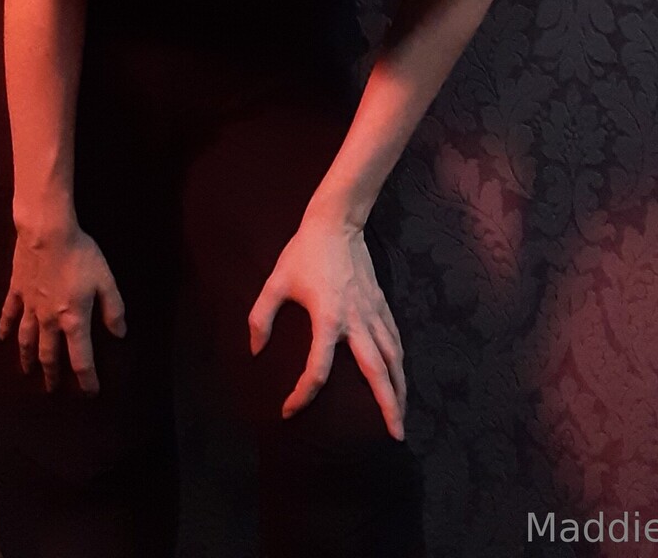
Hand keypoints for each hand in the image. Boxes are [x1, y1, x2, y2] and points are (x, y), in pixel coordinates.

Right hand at [0, 224, 126, 395]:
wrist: (47, 233)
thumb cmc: (81, 255)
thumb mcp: (106, 280)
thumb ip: (113, 309)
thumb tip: (120, 334)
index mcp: (73, 320)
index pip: (80, 359)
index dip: (86, 379)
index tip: (90, 393)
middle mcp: (49, 320)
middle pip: (49, 354)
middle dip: (52, 375)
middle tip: (51, 391)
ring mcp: (29, 306)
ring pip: (27, 340)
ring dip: (27, 358)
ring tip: (26, 372)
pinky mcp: (16, 291)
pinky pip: (9, 314)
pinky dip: (5, 327)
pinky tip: (2, 338)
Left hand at [248, 218, 406, 440]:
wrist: (336, 223)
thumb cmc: (304, 252)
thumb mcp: (276, 282)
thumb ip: (261, 317)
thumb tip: (255, 350)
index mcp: (328, 319)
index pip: (317, 369)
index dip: (302, 394)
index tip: (289, 410)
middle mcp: (356, 321)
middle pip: (376, 372)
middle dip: (387, 405)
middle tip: (395, 435)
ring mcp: (373, 312)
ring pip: (393, 358)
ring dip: (399, 387)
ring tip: (402, 414)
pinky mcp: (381, 303)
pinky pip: (394, 338)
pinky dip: (398, 361)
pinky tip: (398, 373)